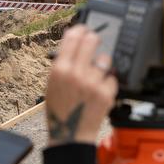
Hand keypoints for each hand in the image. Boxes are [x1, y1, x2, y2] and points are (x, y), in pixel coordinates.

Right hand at [45, 25, 117, 145]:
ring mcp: (93, 83)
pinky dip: (107, 82)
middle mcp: (76, 73)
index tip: (85, 28)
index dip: (80, 29)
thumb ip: (63, 63)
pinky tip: (99, 91)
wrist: (70, 135)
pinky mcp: (106, 93)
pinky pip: (111, 77)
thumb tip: (74, 41)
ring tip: (96, 75)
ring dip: (102, 64)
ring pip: (104, 59)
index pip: (73, 37)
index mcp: (60, 69)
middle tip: (96, 40)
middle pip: (92, 41)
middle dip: (95, 39)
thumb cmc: (60, 111)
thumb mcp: (52, 84)